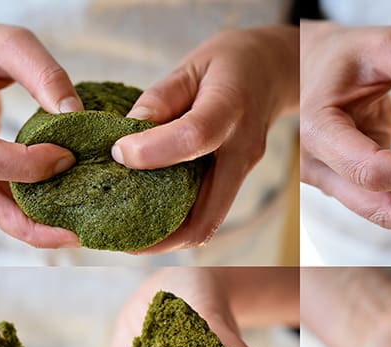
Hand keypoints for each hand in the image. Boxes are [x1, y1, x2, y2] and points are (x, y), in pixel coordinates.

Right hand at [0, 14, 81, 247]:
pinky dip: (24, 216)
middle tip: (78, 233)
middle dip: (30, 221)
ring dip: (30, 228)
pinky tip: (58, 222)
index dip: (25, 167)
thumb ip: (45, 74)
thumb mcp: (11, 42)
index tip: (68, 157)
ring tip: (73, 236)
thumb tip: (76, 115)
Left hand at [110, 25, 298, 252]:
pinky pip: (208, 214)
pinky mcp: (236, 182)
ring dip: (166, 239)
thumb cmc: (230, 64)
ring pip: (207, 224)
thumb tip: (127, 138)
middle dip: (159, 236)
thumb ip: (159, 99)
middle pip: (206, 215)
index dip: (153, 151)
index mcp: (231, 108)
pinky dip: (177, 226)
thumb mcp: (191, 65)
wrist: (274, 72)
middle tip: (117, 237)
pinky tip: (148, 220)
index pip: (195, 137)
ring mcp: (243, 172)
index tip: (119, 153)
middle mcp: (242, 151)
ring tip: (127, 236)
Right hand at [300, 21, 390, 240]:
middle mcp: (319, 168)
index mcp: (318, 131)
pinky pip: (387, 205)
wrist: (307, 69)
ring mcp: (331, 182)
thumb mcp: (384, 45)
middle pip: (377, 209)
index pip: (371, 170)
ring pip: (383, 215)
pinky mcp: (349, 186)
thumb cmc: (343, 54)